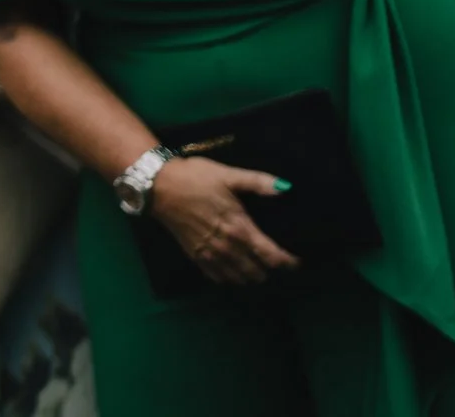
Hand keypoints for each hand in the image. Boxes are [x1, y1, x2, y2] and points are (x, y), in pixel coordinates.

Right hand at [148, 155, 298, 285]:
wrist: (157, 185)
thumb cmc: (195, 177)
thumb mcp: (228, 175)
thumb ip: (258, 182)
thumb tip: (287, 188)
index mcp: (240, 227)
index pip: (271, 256)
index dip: (288, 263)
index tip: (297, 263)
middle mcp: (227, 246)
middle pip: (257, 272)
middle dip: (269, 271)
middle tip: (275, 264)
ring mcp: (210, 253)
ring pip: (238, 278)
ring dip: (250, 277)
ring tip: (257, 270)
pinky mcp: (194, 255)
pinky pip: (217, 277)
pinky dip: (229, 279)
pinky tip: (232, 272)